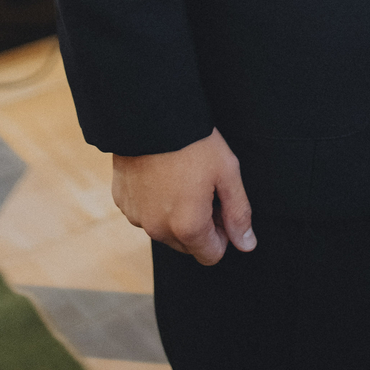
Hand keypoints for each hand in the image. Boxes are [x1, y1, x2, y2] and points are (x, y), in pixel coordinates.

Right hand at [112, 126, 254, 264]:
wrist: (150, 113)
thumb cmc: (194, 142)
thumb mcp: (227, 173)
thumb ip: (238, 213)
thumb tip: (247, 245)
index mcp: (188, 227)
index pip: (212, 255)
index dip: (222, 231)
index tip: (221, 203)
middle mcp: (158, 230)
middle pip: (188, 245)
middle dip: (199, 224)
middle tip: (203, 186)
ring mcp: (136, 216)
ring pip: (164, 229)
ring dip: (175, 214)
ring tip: (181, 176)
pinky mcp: (122, 201)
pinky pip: (144, 212)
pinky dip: (153, 201)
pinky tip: (160, 173)